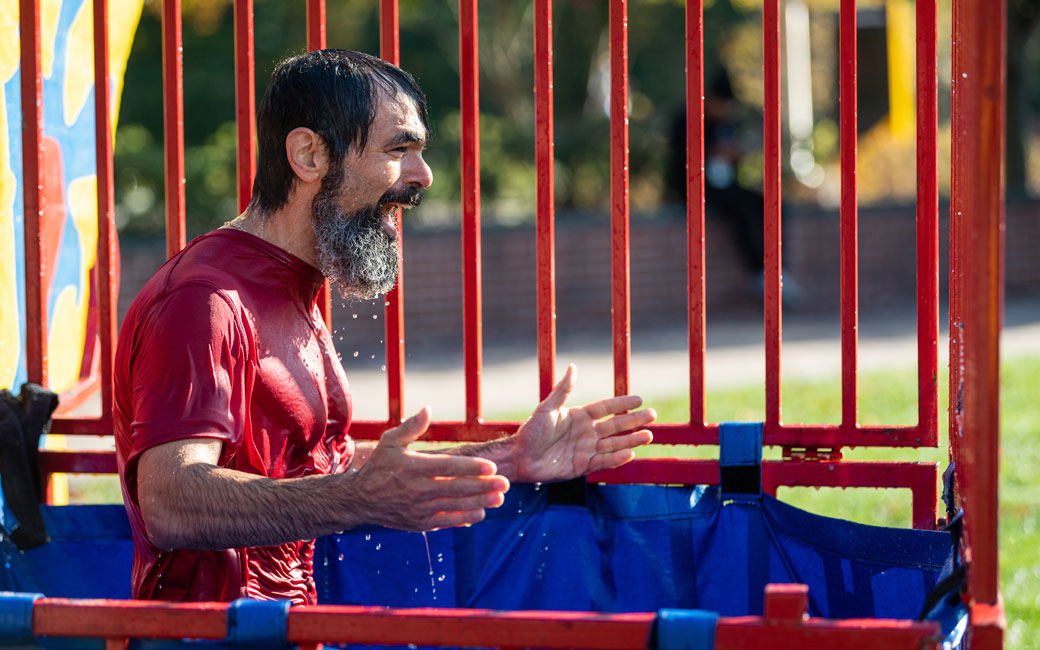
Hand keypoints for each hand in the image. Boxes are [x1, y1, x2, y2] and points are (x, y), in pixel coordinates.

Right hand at [349, 407, 509, 530]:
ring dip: (480, 502)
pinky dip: (464, 518)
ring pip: (455, 506)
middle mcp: (418, 489)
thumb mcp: (389, 442)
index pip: (448, 467)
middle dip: (484, 486)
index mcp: (413, 467)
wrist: (359, 500)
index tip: (492, 467)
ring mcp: (419, 508)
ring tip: (500, 498)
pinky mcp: (419, 523)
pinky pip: (446, 521)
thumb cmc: (378, 467)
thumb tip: (428, 408)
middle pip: (457, 488)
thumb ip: (411, 426)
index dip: (472, 467)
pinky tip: (481, 513)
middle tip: (506, 483)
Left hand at [512, 365, 654, 482]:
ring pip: (614, 444)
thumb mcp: (547, 408)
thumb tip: (573, 366)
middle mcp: (586, 433)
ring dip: (631, 440)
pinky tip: (630, 453)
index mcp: (579, 416)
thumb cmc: (530, 431)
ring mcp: (586, 450)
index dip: (622, 403)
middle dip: (634, 421)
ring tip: (649, 435)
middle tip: (652, 415)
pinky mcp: (582, 466)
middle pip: (615, 425)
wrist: (520, 457)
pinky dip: (617, 459)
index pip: (606, 408)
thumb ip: (562, 390)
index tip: (639, 398)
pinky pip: (603, 462)